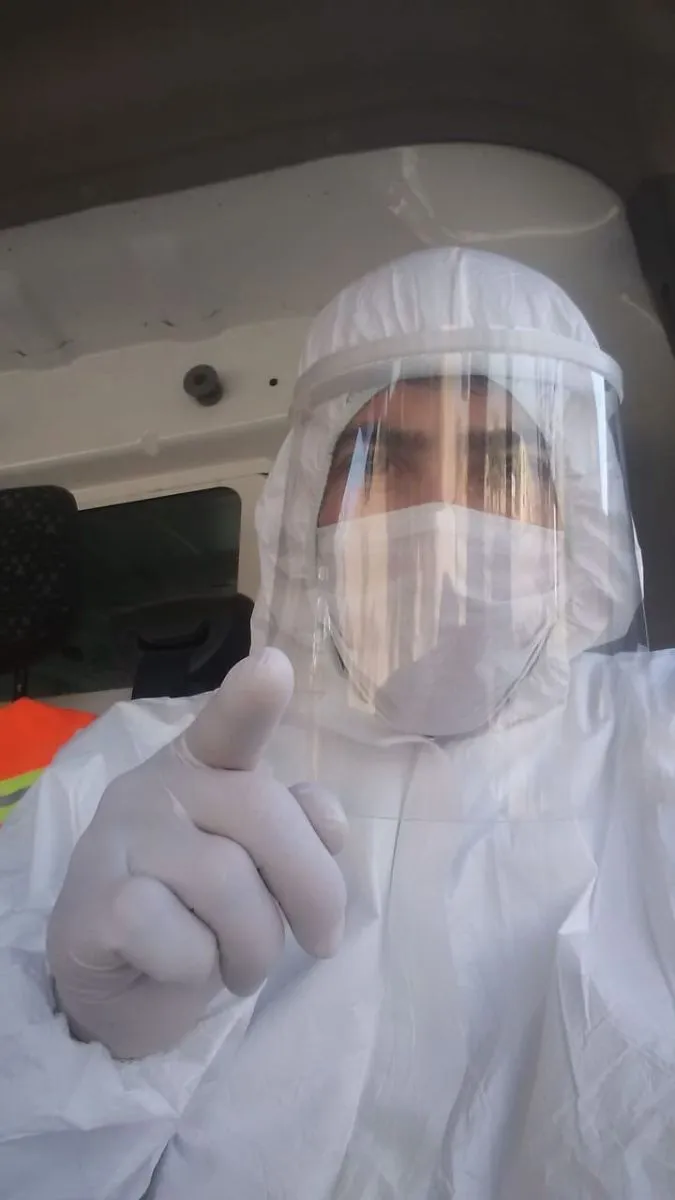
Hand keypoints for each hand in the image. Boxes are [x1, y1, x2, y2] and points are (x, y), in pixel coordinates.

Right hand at [47, 649, 346, 1058]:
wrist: (116, 975)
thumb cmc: (198, 905)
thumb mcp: (257, 862)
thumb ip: (294, 828)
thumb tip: (328, 823)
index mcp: (203, 764)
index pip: (228, 725)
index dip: (251, 699)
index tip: (273, 667)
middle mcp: (157, 786)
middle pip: (263, 816)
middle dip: (313, 888)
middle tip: (321, 941)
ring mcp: (118, 839)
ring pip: (229, 884)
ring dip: (256, 947)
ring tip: (238, 963)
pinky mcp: (93, 904)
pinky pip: (183, 942)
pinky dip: (198, 970)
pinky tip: (174, 965)